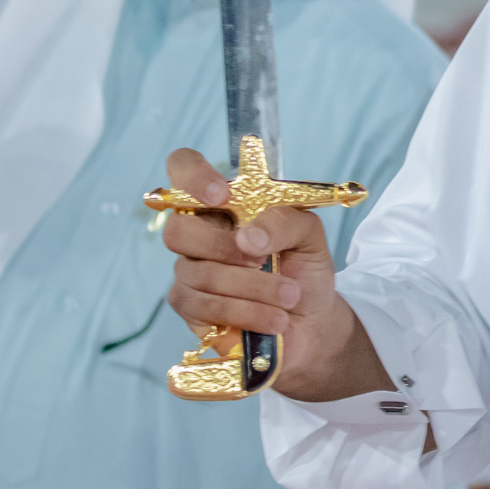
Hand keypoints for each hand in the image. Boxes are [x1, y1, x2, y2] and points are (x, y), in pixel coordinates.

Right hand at [161, 148, 388, 399]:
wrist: (312, 320)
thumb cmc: (303, 267)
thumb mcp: (309, 235)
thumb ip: (285, 221)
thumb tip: (248, 236)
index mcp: (223, 203)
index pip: (183, 168)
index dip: (192, 176)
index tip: (221, 195)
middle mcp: (198, 233)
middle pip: (177, 230)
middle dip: (224, 247)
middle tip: (262, 258)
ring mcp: (189, 271)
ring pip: (201, 274)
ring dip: (254, 287)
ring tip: (289, 296)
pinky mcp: (191, 309)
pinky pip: (207, 307)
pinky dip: (247, 312)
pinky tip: (274, 318)